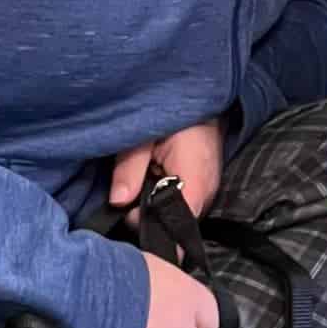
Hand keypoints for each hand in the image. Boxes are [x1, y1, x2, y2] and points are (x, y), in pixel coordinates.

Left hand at [109, 118, 224, 221]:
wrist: (201, 99)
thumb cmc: (175, 113)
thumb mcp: (144, 134)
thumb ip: (130, 167)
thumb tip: (117, 201)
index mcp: (195, 182)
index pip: (176, 228)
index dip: (148, 225)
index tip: (126, 211)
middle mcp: (207, 194)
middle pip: (173, 225)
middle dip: (147, 212)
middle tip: (133, 184)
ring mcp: (209, 192)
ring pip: (176, 215)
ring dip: (156, 203)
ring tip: (146, 175)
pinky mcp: (205, 188)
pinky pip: (182, 204)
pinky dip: (165, 195)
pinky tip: (157, 176)